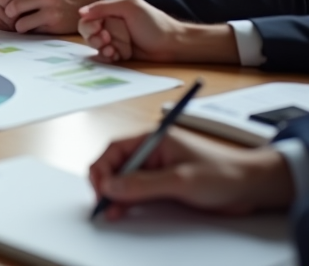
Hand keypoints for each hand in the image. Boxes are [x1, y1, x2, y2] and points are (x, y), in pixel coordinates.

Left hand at [0, 0, 101, 33]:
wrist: (93, 4)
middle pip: (15, 3)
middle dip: (9, 8)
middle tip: (11, 10)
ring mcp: (52, 11)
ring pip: (20, 19)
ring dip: (17, 21)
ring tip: (19, 19)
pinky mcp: (55, 26)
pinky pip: (30, 29)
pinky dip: (27, 29)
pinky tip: (30, 25)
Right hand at [78, 0, 240, 64]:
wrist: (172, 44)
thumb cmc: (154, 23)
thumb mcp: (129, 7)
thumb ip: (104, 7)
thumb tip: (81, 12)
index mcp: (111, 12)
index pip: (87, 19)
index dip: (89, 25)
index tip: (99, 29)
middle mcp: (110, 26)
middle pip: (88, 33)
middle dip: (94, 38)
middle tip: (106, 40)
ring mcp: (114, 40)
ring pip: (95, 46)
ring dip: (102, 49)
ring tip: (114, 50)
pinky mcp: (119, 54)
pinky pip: (105, 57)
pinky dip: (108, 57)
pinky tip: (117, 56)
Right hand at [89, 128, 293, 220]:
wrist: (252, 187)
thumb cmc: (223, 172)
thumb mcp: (180, 179)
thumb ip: (143, 184)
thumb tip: (111, 186)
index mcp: (152, 139)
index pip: (115, 150)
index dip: (102, 169)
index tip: (100, 189)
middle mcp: (151, 152)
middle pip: (116, 166)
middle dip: (106, 184)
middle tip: (103, 204)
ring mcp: (157, 169)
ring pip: (126, 181)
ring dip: (116, 196)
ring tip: (111, 212)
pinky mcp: (163, 185)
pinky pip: (139, 192)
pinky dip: (129, 202)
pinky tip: (123, 210)